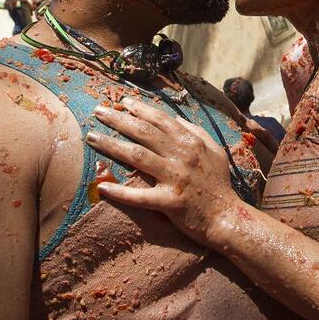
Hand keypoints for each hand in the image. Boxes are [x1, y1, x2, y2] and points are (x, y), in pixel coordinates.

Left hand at [88, 98, 237, 246]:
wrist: (227, 217)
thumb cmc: (220, 184)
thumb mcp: (215, 150)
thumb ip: (197, 132)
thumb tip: (178, 118)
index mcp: (191, 142)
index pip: (160, 120)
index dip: (139, 109)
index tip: (121, 102)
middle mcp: (182, 156)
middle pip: (143, 132)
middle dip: (118, 119)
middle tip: (98, 111)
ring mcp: (175, 178)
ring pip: (136, 156)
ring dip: (111, 145)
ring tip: (91, 137)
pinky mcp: (169, 202)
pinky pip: (140, 196)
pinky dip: (120, 192)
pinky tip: (103, 187)